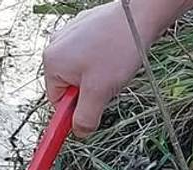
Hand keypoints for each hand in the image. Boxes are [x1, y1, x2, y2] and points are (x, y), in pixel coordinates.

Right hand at [42, 0, 182, 136]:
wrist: (140, 14)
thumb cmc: (118, 47)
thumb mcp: (100, 92)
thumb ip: (85, 117)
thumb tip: (79, 132)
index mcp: (52, 62)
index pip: (56, 101)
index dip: (76, 109)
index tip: (91, 112)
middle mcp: (56, 46)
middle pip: (68, 86)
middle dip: (89, 90)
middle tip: (107, 84)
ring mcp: (69, 34)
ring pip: (81, 71)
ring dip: (97, 76)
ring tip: (114, 66)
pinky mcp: (84, 28)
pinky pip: (89, 54)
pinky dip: (102, 59)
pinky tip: (115, 54)